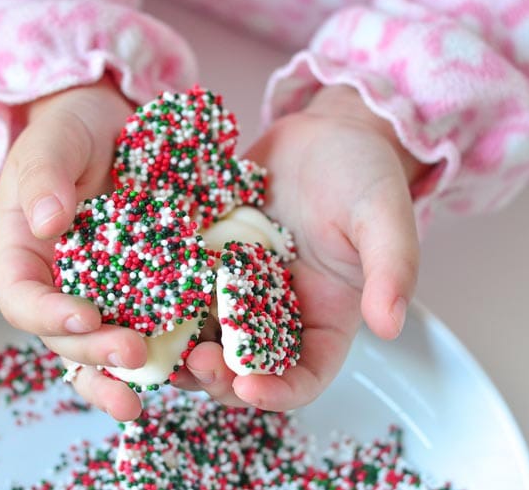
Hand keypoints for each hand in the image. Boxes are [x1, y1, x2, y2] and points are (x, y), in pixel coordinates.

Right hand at [0, 76, 146, 420]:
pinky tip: (186, 364)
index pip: (20, 295)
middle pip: (63, 333)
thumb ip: (45, 176)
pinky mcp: (139, 288)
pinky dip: (161, 348)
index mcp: (21, 253)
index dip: (46, 313)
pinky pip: (146, 324)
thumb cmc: (71, 130)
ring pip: (100, 346)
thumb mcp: (53, 141)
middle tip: (132, 355)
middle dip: (94, 352)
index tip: (83, 315)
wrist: (111, 124)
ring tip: (144, 401)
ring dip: (120, 376)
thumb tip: (47, 222)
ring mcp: (98, 290)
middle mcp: (56, 282)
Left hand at [174, 85, 425, 408]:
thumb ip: (392, 269)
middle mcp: (276, 314)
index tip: (249, 387)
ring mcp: (237, 289)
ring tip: (155, 341)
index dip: (278, 392)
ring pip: (204, 333)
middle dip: (217, 375)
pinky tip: (137, 292)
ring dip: (178, 345)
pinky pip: (181, 285)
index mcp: (323, 319)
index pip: (304, 376)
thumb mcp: (384, 218)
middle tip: (192, 362)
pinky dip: (160, 296)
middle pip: (244, 365)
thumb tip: (391, 325)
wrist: (323, 136)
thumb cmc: (364, 176)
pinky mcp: (208, 260)